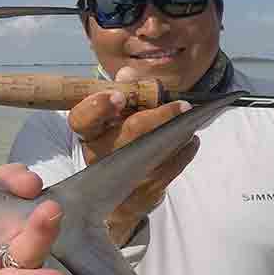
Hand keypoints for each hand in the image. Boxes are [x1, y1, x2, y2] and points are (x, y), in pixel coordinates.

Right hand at [68, 68, 198, 244]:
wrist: (119, 201)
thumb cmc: (118, 148)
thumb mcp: (115, 121)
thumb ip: (123, 93)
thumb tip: (127, 74)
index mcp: (90, 134)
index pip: (82, 118)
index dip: (97, 107)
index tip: (119, 96)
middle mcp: (100, 157)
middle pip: (130, 132)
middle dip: (160, 116)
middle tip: (183, 106)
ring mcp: (123, 180)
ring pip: (157, 151)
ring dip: (178, 133)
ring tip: (190, 120)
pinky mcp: (144, 195)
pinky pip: (171, 170)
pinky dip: (184, 153)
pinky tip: (191, 141)